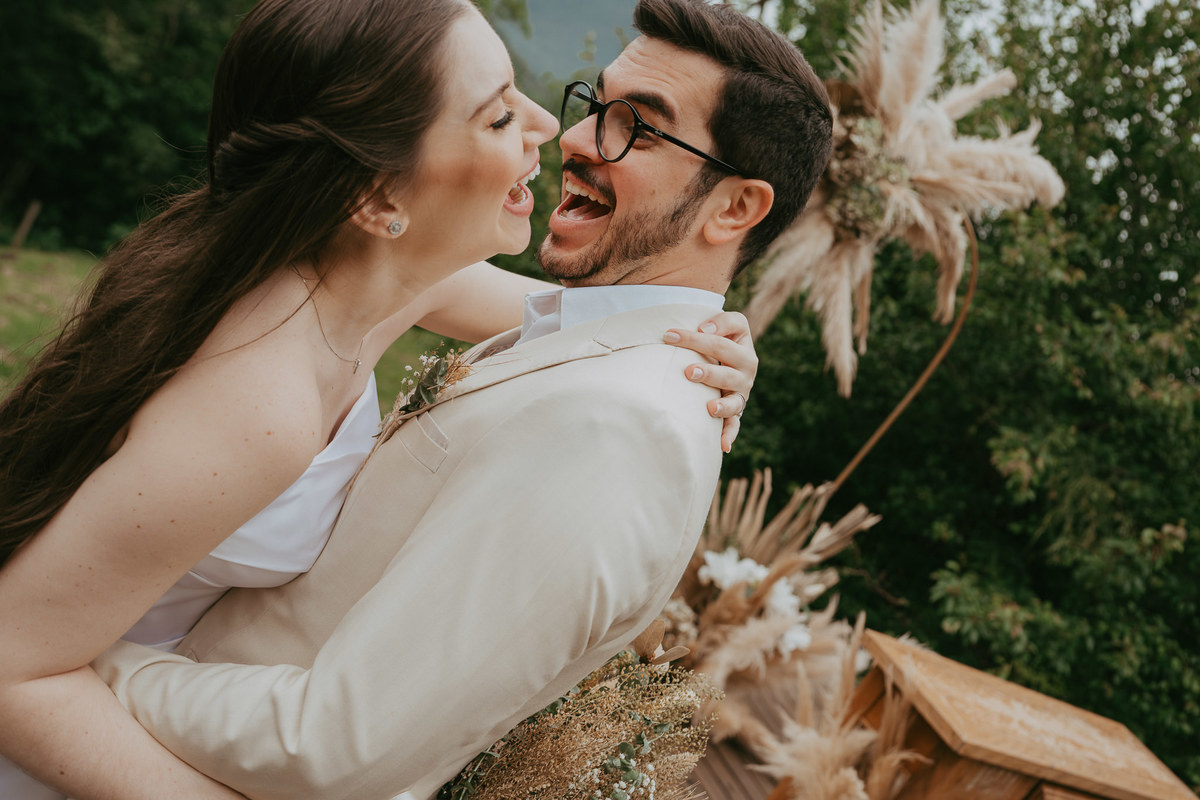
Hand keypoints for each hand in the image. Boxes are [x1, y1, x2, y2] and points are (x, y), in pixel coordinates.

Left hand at [663, 311, 756, 452]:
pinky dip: (729, 435)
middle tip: (688, 371)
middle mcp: (746, 374)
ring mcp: (741, 395)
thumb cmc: (723, 338)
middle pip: (728, 373)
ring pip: (734, 402)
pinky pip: (734, 425)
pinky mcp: (735, 412)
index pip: (720, 343)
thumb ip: (721, 322)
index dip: (695, 338)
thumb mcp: (730, 324)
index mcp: (744, 351)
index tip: (669, 335)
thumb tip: (704, 330)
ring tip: (708, 408)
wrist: (731, 358)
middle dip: (709, 372)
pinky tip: (723, 446)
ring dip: (722, 405)